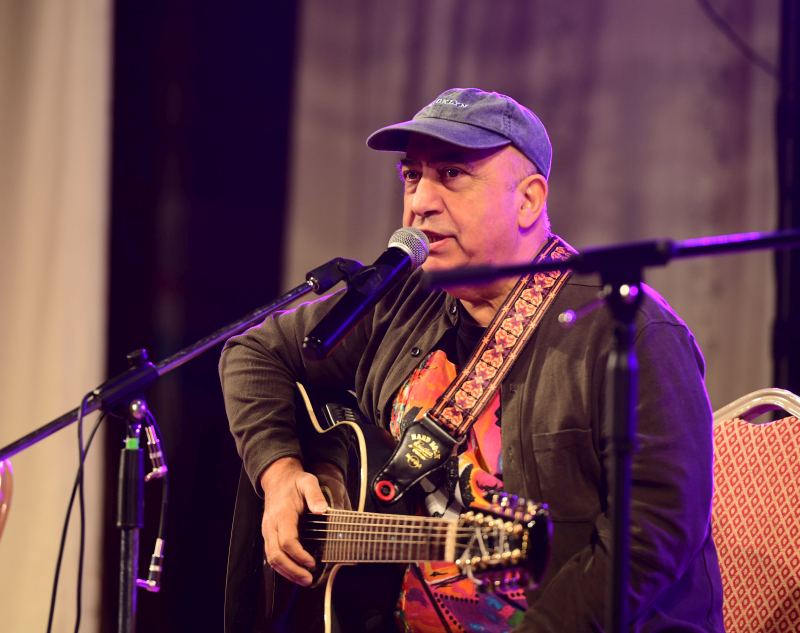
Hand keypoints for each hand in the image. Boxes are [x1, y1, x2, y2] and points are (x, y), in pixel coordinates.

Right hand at [259, 456, 347, 585]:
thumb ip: (315, 495)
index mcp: (282, 514)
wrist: (278, 479)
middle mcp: (271, 525)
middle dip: (292, 570)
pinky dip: (282, 567)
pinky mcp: (268, 535)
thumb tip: (322, 510)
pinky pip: (271, 555)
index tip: (312, 562)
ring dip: (286, 572)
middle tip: (308, 579)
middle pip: (276, 554)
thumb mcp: (308, 482)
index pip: (287, 541)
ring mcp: (267, 531)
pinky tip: (294, 573)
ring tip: (304, 580)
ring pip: (271, 558)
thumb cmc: (295, 482)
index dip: (299, 555)